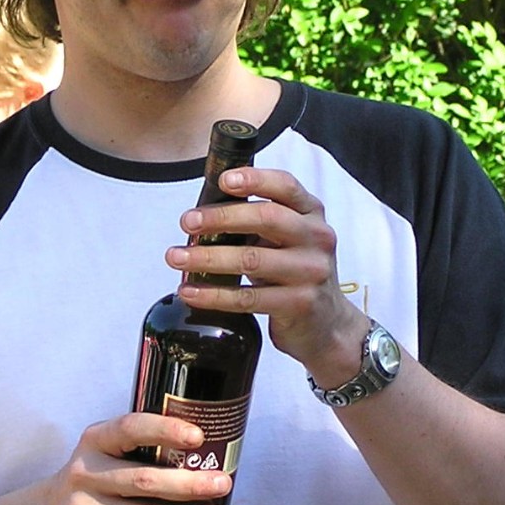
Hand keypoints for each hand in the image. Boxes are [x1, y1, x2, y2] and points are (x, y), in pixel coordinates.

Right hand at [41, 411, 233, 504]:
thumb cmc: (95, 476)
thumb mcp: (105, 450)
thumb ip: (141, 446)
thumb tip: (203, 449)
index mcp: (94, 441)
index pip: (130, 429)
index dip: (165, 431)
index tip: (198, 436)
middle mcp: (86, 474)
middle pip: (144, 480)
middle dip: (189, 484)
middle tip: (222, 483)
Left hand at [165, 166, 369, 385]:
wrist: (328, 325)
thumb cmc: (296, 273)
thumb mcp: (289, 239)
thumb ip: (260, 221)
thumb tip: (202, 213)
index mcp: (311, 214)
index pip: (286, 186)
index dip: (254, 179)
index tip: (223, 181)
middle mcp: (317, 238)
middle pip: (266, 218)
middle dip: (221, 218)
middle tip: (187, 222)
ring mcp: (311, 272)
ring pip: (252, 260)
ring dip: (207, 258)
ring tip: (176, 257)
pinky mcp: (300, 304)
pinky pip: (248, 298)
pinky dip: (213, 294)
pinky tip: (190, 291)